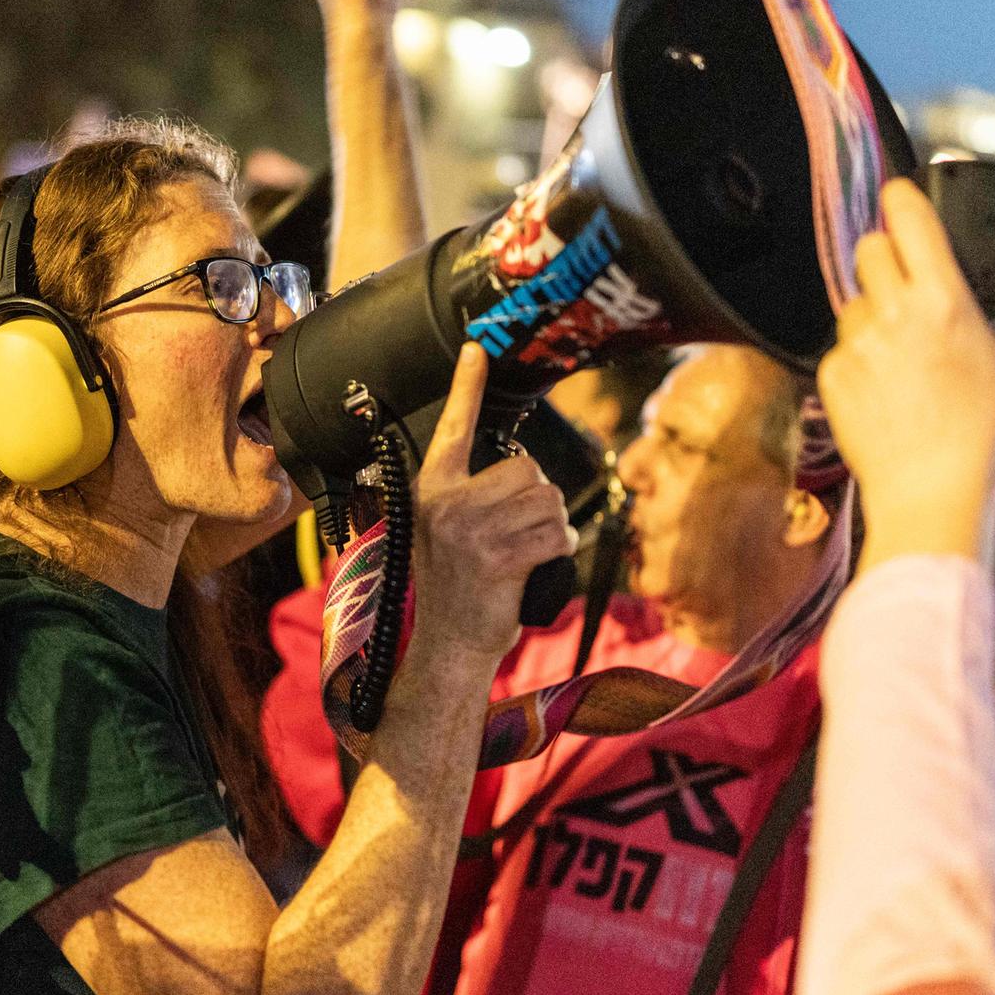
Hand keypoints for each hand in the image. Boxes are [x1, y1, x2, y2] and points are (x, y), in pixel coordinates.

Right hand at [408, 344, 575, 657]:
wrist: (448, 645)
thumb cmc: (456, 589)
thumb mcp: (445, 533)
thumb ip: (470, 497)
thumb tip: (522, 476)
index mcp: (433, 490)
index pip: (454, 427)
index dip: (467, 385)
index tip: (477, 349)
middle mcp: (448, 504)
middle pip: (526, 469)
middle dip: (540, 498)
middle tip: (521, 530)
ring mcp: (471, 531)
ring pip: (546, 499)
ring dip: (553, 524)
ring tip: (529, 549)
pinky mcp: (498, 558)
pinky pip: (554, 532)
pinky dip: (560, 547)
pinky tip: (541, 563)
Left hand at [818, 177, 994, 562]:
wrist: (930, 493)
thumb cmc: (982, 433)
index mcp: (944, 300)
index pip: (907, 218)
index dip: (902, 200)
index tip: (902, 197)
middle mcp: (894, 313)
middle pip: (868, 250)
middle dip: (885, 259)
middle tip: (906, 286)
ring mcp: (856, 343)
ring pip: (852, 302)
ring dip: (871, 315)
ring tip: (903, 356)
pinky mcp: (830, 374)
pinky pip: (838, 348)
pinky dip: (857, 360)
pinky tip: (885, 389)